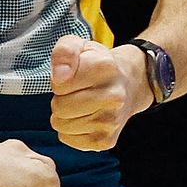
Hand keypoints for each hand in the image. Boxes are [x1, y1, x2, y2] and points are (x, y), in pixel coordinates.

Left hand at [49, 34, 152, 149]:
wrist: (127, 84)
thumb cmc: (97, 65)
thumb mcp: (79, 46)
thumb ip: (64, 52)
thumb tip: (59, 76)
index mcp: (104, 68)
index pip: (59, 84)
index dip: (59, 81)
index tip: (71, 77)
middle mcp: (113, 96)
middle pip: (59, 107)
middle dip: (60, 99)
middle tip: (74, 92)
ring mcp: (111, 121)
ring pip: (61, 125)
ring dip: (64, 115)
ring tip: (79, 104)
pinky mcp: (106, 140)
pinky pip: (68, 139)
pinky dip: (69, 130)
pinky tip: (83, 118)